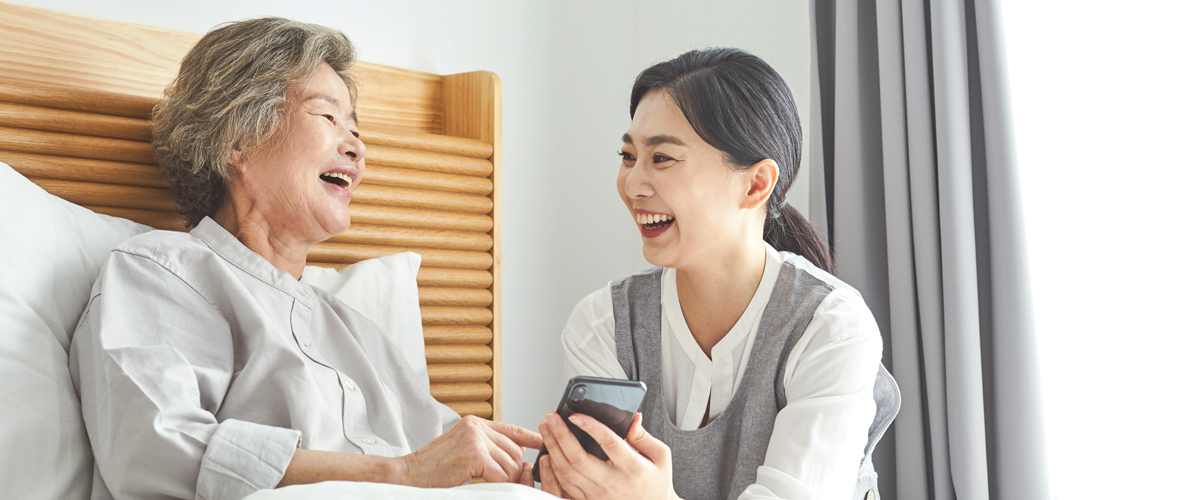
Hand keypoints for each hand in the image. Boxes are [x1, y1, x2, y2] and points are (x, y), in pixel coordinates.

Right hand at [396, 415, 542, 486]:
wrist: (409, 474)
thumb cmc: (434, 467)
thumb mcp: (462, 448)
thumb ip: (486, 446)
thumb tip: (517, 453)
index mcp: (474, 423)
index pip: (511, 429)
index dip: (530, 437)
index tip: (542, 443)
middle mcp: (477, 427)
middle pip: (514, 450)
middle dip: (515, 469)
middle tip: (507, 481)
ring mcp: (476, 440)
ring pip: (510, 464)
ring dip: (506, 479)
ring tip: (491, 484)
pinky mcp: (474, 455)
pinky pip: (501, 475)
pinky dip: (498, 485)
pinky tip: (485, 486)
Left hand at [538, 412, 679, 499]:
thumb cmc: (656, 483)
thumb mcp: (660, 457)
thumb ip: (643, 436)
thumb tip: (633, 418)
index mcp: (632, 468)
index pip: (608, 444)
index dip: (591, 427)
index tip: (576, 415)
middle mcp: (612, 482)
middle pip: (578, 459)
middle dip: (560, 435)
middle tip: (551, 417)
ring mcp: (598, 495)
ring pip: (567, 472)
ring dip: (553, 449)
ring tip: (546, 429)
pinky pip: (566, 486)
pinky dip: (554, 468)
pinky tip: (549, 453)